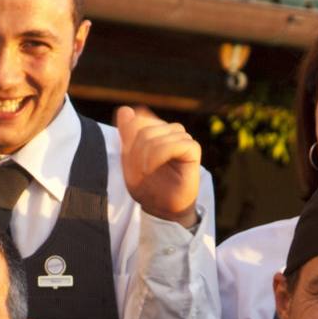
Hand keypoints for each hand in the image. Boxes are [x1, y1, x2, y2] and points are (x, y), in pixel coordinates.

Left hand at [116, 105, 202, 225]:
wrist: (161, 208)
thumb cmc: (147, 186)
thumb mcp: (128, 160)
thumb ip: (126, 135)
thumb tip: (125, 109)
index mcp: (155, 130)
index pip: (138, 118)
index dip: (128, 137)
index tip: (128, 159)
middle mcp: (170, 131)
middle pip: (145, 128)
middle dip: (136, 151)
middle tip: (138, 170)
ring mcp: (182, 138)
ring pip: (160, 134)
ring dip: (146, 155)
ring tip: (145, 171)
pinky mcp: (193, 149)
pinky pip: (176, 142)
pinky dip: (160, 154)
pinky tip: (152, 167)